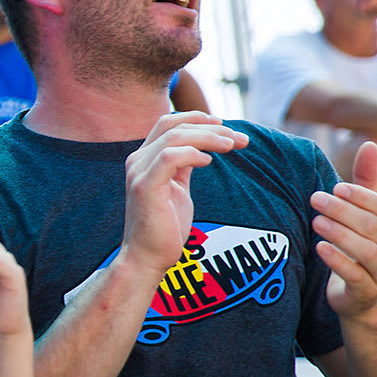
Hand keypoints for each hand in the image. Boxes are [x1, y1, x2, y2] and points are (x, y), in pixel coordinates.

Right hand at [121, 112, 249, 277]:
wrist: (147, 258)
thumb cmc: (164, 228)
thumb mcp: (177, 189)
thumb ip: (183, 167)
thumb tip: (202, 150)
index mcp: (144, 159)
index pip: (167, 123)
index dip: (196, 118)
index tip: (224, 125)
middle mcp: (137, 161)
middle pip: (173, 125)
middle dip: (210, 127)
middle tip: (238, 138)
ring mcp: (139, 173)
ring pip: (175, 137)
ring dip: (208, 137)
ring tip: (232, 145)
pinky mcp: (145, 187)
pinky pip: (171, 157)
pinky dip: (194, 154)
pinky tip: (210, 161)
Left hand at [312, 141, 376, 319]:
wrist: (360, 295)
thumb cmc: (359, 245)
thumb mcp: (362, 213)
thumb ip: (366, 182)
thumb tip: (370, 143)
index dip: (361, 196)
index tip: (335, 187)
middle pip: (373, 227)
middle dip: (343, 211)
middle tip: (315, 199)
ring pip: (366, 251)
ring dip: (340, 234)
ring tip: (316, 221)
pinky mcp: (366, 292)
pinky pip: (355, 275)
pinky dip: (337, 260)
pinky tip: (319, 248)